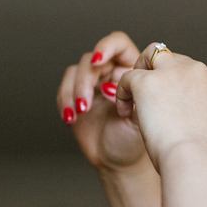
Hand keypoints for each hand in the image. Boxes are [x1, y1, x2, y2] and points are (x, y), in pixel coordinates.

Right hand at [56, 31, 149, 171]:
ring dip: (73, 91)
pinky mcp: (76, 97)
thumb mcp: (142, 117)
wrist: (119, 163)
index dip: (106, 46)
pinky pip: (64, 89)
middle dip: (86, 80)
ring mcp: (92, 84)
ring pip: (75, 71)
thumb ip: (131, 95)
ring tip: (80, 112)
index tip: (98, 60)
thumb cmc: (136, 140)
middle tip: (85, 103)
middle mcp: (111, 73)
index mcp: (132, 70)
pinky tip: (71, 118)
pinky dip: (64, 101)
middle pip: (92, 59)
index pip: (118, 44)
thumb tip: (112, 83)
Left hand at [115, 43, 206, 168]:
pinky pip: (129, 77)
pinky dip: (123, 91)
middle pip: (175, 60)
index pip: (196, 76)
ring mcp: (174, 73)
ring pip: (152, 55)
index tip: (171, 107)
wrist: (198, 163)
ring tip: (133, 95)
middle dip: (161, 75)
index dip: (180, 88)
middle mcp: (199, 73)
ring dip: (142, 71)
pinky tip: (124, 111)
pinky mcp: (148, 82)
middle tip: (149, 98)